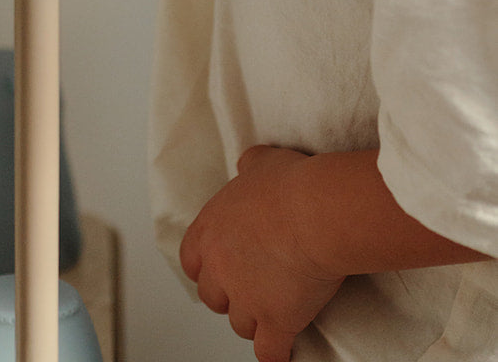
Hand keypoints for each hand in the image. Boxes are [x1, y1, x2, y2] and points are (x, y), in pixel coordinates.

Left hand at [179, 146, 344, 361]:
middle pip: (213, 297)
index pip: (191, 260)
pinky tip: (285, 352)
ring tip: (274, 313)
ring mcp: (246, 299)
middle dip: (230, 296)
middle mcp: (221, 267)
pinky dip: (278, 354)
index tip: (219, 269)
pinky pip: (270, 352)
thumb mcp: (260, 162)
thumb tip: (248, 167)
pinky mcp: (275, 322)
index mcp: (210, 229)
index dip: (206, 267)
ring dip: (256, 321)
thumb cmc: (290, 185)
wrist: (315, 212)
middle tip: (252, 289)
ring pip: (242, 325)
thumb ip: (248, 168)